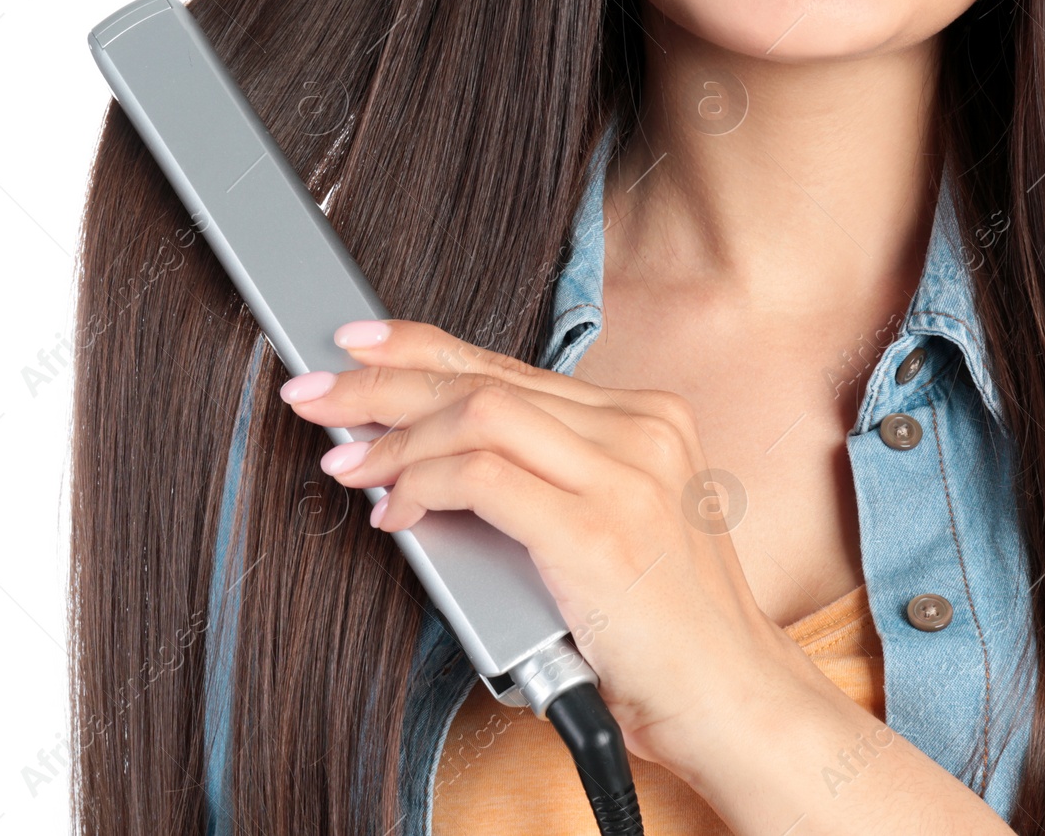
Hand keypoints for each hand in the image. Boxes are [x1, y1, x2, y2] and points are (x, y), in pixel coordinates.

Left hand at [277, 317, 817, 776]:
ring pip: (475, 414)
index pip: (508, 367)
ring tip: (345, 463)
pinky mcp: (597, 528)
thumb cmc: (663, 627)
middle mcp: (639, 429)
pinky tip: (394, 511)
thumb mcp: (610, 527)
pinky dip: (421, 485)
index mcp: (645, 419)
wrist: (730, 696)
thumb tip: (427, 457)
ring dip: (393, 437)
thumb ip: (541, 480)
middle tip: (315, 392)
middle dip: (383, 380)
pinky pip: (480, 476)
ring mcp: (624, 473)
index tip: (360, 348)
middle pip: (483, 378)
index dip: (422, 350)